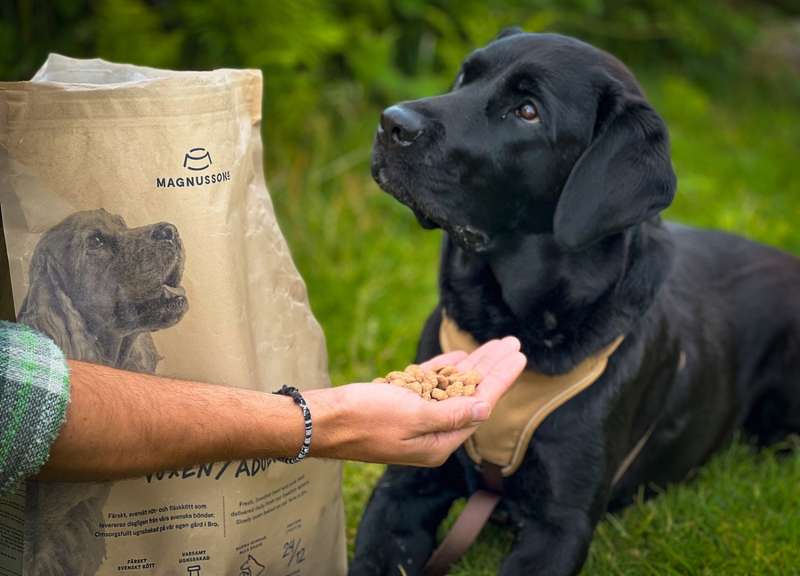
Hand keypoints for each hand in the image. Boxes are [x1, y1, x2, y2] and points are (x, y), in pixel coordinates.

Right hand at [306, 337, 525, 466]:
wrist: (319, 420)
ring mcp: (414, 418)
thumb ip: (451, 414)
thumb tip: (485, 408)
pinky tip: (459, 357)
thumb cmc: (362, 419)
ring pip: (451, 388)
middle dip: (492, 369)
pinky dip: (444, 370)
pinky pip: (428, 386)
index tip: (518, 357)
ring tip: (495, 345)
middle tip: (512, 344)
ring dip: (472, 366)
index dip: (500, 379)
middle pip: (470, 395)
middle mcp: (430, 433)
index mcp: (438, 443)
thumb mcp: (412, 416)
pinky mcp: (398, 404)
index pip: (479, 406)